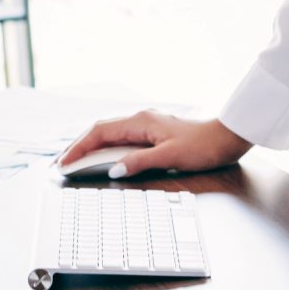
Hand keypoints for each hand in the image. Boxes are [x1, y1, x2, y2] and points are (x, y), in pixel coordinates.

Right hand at [57, 110, 250, 178]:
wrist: (228, 137)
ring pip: (110, 134)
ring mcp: (146, 125)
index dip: (79, 147)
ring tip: (75, 162)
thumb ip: (140, 162)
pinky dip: (106, 148)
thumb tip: (113, 169)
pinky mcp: (153, 133)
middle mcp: (140, 119)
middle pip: (100, 131)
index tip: (64, 163)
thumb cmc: (203, 146)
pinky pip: (121, 139)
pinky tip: (103, 158)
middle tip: (61, 164)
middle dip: (78, 146)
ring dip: (91, 147)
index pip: (99, 132)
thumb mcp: (170, 157)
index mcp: (140, 122)